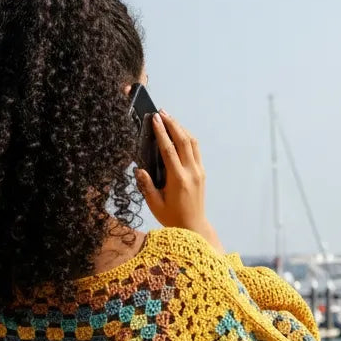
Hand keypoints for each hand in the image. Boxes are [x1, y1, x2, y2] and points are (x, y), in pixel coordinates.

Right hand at [135, 111, 223, 252]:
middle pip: (183, 141)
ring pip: (192, 143)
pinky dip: (188, 138)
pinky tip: (179, 133)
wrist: (194, 227)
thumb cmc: (172, 218)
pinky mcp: (202, 173)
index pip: (169, 150)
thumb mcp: (154, 204)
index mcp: (178, 180)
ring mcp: (199, 172)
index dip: (161, 132)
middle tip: (162, 112)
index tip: (155, 119)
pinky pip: (196, 150)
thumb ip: (147, 185)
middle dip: (172, 124)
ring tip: (169, 118)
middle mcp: (191, 173)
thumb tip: (139, 169)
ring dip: (181, 128)